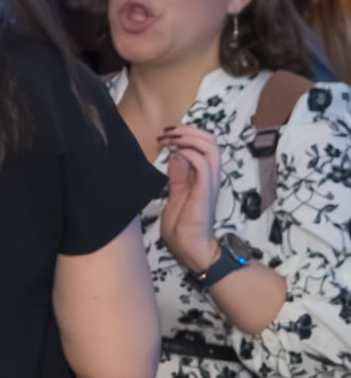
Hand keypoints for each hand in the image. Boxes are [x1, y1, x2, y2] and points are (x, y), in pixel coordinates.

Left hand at [158, 125, 222, 272]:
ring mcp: (209, 183)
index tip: (167, 133)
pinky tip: (175, 153)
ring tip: (171, 139)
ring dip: (189, 138)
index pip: (205, 144)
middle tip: (167, 133)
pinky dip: (189, 153)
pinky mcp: (205, 192)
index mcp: (204, 176)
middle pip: (211, 141)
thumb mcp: (176, 193)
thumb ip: (178, 175)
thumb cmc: (183, 225)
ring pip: (211, 148)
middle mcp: (210, 177)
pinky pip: (203, 165)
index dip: (188, 133)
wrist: (189, 247)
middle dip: (188, 130)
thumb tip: (175, 155)